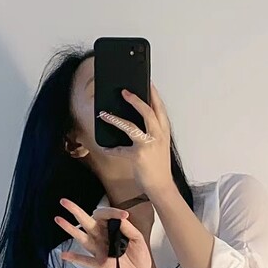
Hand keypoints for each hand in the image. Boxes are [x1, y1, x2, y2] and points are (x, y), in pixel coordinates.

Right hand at [54, 198, 152, 267]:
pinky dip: (74, 258)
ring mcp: (99, 251)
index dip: (112, 212)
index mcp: (112, 231)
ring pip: (82, 237)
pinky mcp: (99, 264)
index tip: (123, 215)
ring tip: (58, 219)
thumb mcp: (138, 240)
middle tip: (64, 202)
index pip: (106, 216)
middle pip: (87, 222)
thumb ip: (128, 228)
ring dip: (70, 229)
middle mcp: (102, 238)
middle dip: (75, 211)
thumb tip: (119, 218)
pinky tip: (64, 255)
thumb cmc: (139, 259)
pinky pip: (84, 260)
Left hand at [97, 82, 173, 199]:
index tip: (147, 82)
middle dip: (135, 99)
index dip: (153, 93)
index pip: (159, 107)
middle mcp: (158, 135)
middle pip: (148, 111)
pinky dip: (110, 148)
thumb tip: (135, 117)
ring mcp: (149, 145)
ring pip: (131, 127)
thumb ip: (151, 130)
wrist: (161, 185)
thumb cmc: (158, 164)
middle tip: (124, 91)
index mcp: (164, 130)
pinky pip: (120, 149)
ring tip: (104, 114)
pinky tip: (103, 146)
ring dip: (115, 119)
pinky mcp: (138, 155)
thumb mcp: (159, 143)